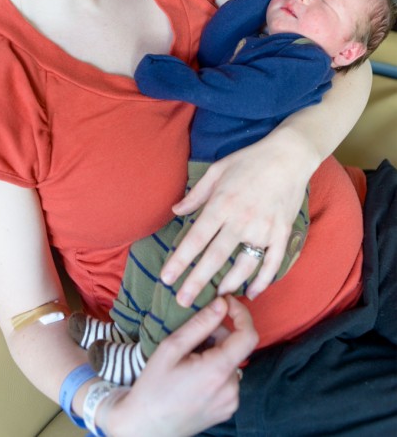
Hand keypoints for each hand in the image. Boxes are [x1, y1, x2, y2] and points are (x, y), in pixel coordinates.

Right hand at [101, 297, 256, 436]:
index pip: (248, 336)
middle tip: (189, 338)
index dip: (242, 314)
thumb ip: (199, 325)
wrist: (148, 425)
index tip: (226, 302)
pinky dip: (215, 371)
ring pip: (231, 364)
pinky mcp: (228, 410)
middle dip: (217, 336)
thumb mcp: (170, 348)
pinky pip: (228, 381)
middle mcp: (232, 388)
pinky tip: (192, 376)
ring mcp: (232, 401)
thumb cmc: (153, 385)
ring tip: (187, 360)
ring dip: (215, 354)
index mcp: (218, 371)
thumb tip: (221, 304)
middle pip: (235, 349)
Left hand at [160, 134, 309, 305]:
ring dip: (229, 284)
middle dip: (197, 281)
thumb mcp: (216, 171)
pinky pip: (273, 263)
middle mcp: (241, 220)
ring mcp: (264, 229)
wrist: (289, 156)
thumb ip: (196, 195)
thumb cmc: (249, 161)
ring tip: (215, 298)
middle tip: (183, 300)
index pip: (196, 239)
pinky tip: (251, 293)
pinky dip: (263, 281)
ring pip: (244, 265)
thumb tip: (175, 211)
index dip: (180, 261)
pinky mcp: (282, 234)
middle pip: (215, 258)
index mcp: (221, 204)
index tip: (167, 278)